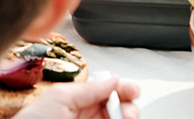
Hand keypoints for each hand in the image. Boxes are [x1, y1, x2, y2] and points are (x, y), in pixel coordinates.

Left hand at [14, 77, 139, 118]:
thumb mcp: (61, 97)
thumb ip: (89, 88)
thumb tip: (114, 79)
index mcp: (80, 99)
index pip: (109, 91)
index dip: (124, 89)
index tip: (131, 91)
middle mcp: (88, 115)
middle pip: (120, 108)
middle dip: (129, 107)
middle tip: (126, 112)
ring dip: (127, 117)